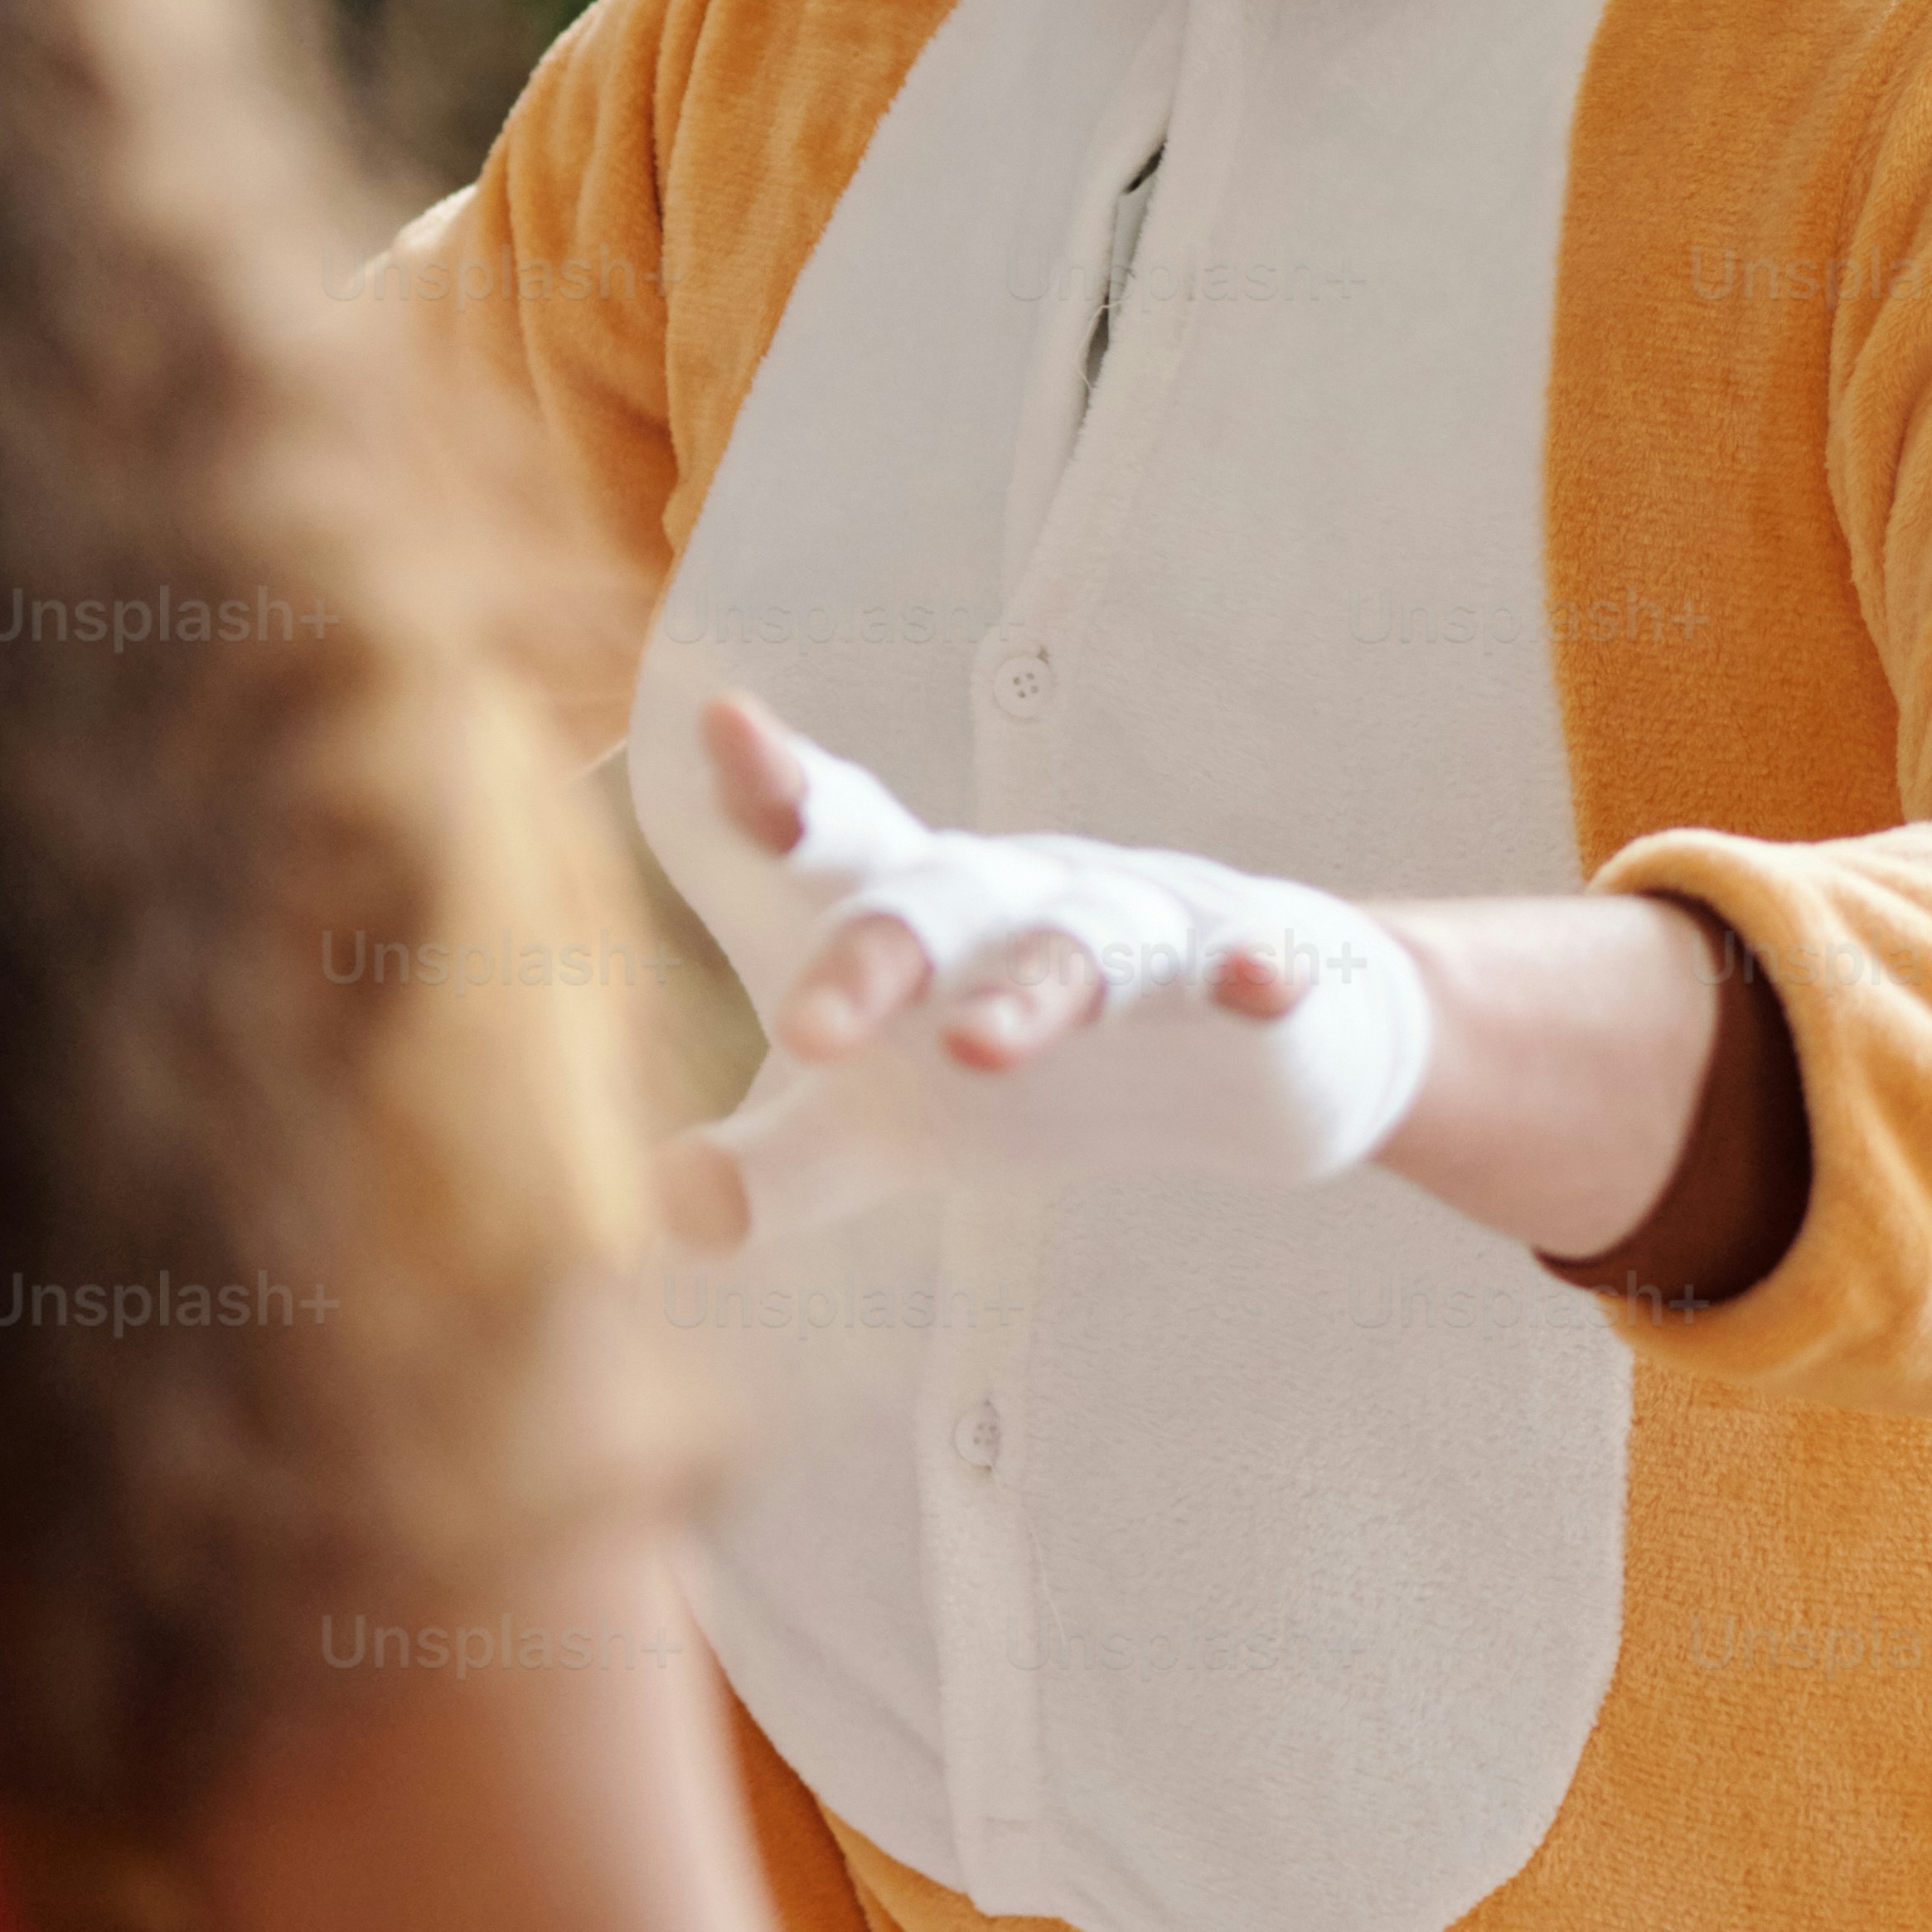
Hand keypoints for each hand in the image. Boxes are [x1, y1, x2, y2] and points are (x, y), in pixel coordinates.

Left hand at [652, 690, 1432, 1198]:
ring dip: (1030, 989)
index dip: (775, 787)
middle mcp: (1007, 899)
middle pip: (929, 903)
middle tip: (806, 1032)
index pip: (827, 837)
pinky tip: (1260, 986)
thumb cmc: (999, 1063)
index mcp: (905, 912)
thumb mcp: (878, 1130)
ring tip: (979, 1043)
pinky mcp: (1245, 971)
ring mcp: (1130, 925)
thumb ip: (776, 1164)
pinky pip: (1248, 960)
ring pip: (1078, 942)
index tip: (722, 727)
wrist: (1232, 1052)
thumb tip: (670, 1205)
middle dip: (869, 956)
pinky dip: (1255, 968)